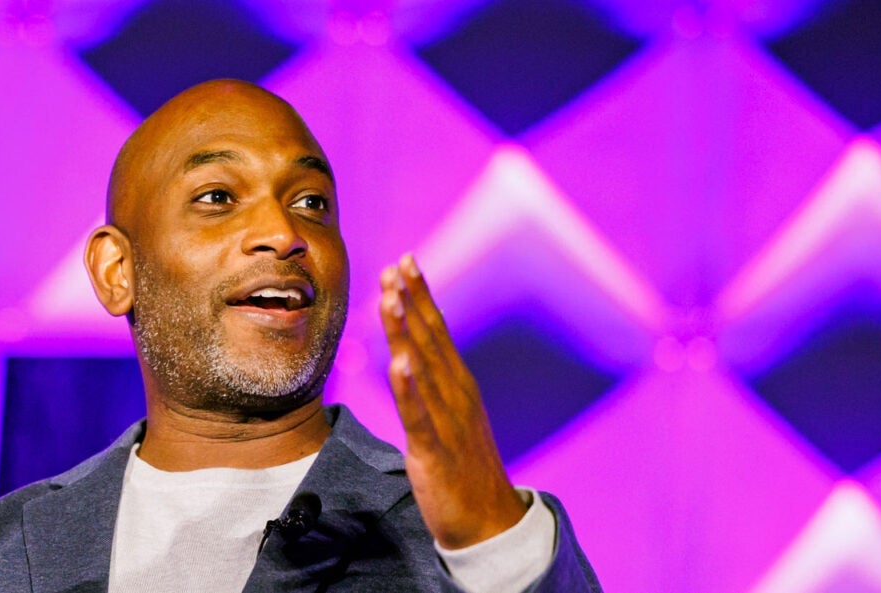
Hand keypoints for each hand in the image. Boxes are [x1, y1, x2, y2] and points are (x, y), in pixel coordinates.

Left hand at [378, 253, 526, 548]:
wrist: (489, 523)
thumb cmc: (465, 468)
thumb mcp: (450, 417)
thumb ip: (432, 386)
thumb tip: (411, 354)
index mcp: (459, 385)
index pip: (438, 330)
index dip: (421, 295)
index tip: (406, 261)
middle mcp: (456, 395)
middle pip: (430, 339)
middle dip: (412, 300)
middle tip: (395, 264)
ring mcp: (448, 420)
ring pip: (422, 368)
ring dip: (406, 331)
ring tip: (391, 297)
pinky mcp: (435, 450)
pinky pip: (419, 414)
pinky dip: (408, 387)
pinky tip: (398, 363)